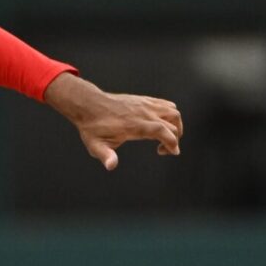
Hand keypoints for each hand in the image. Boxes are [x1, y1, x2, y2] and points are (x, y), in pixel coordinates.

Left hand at [43, 72, 183, 170]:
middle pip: (172, 122)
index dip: (172, 143)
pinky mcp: (144, 100)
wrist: (89, 105)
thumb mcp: (96, 145)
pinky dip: (170, 114)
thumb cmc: (93, 127)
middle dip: (175, 138)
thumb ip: (106, 156)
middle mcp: (143, 113)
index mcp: (135, 125)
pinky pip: (165, 104)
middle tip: (164, 149)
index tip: (172, 152)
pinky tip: (162, 124)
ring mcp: (145, 104)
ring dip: (176, 125)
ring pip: (172, 111)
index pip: (163, 132)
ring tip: (167, 137)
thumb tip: (111, 165)